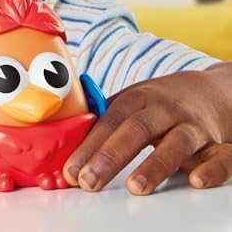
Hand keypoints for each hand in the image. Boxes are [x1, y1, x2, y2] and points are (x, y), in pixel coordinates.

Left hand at [63, 63, 231, 194]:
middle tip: (89, 181)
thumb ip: (103, 117)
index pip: (109, 120)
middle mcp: (165, 110)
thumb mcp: (130, 101)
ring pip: (177, 142)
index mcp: (138, 98)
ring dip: (156, 164)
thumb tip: (64, 138)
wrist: (208, 92)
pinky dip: (213, 168)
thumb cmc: (157, 103)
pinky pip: (222, 156)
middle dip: (110, 156)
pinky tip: (197, 181)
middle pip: (137, 129)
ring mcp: (193, 126)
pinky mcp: (219, 144)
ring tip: (135, 187)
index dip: (89, 145)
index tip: (71, 169)